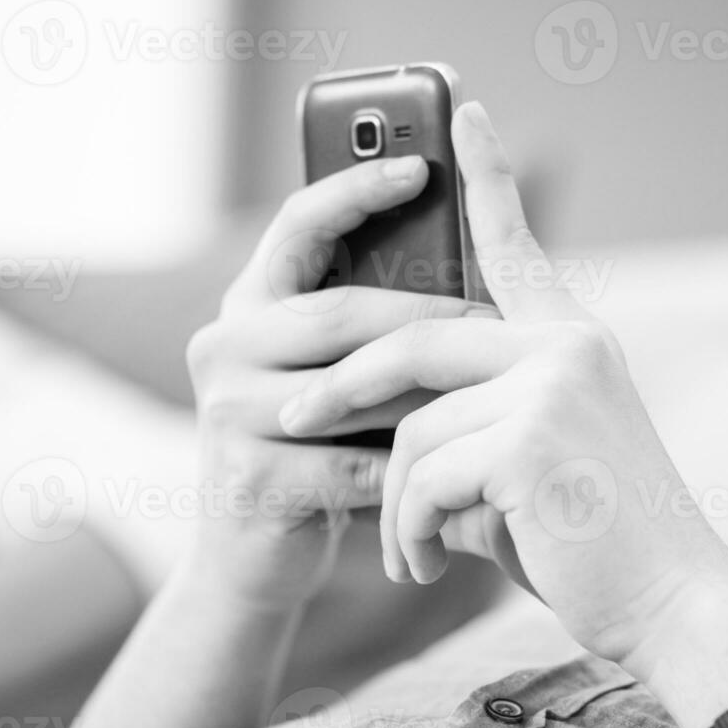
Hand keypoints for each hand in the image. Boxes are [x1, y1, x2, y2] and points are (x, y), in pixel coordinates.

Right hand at [184, 154, 492, 609]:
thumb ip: (375, 320)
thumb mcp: (340, 372)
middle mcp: (224, 345)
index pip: (298, 224)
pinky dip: (412, 469)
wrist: (258, 561)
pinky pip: (354, 464)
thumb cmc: (325, 449)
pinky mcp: (249, 481)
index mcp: (252, 304)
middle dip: (430, 317)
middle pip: (340, 310)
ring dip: (431, 394)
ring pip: (353, 387)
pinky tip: (457, 472)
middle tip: (503, 323)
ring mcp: (224, 413)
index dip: (356, 189)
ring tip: (495, 392)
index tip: (421, 165)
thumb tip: (478, 260)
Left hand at [279, 101, 727, 662]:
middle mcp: (567, 344)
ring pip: (414, 424)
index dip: (489, 175)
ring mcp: (552, 383)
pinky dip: (407, 531)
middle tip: (292, 417)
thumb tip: (396, 435)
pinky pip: (421, 475)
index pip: (517, 244)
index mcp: (574, 340)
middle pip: (417, 337)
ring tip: (406, 551)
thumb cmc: (601, 542)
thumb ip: (476, 426)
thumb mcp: (535, 464)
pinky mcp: (530, 436)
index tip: (465, 113)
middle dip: (344, 384)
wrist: (674, 601)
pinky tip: (423, 565)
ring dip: (394, 501)